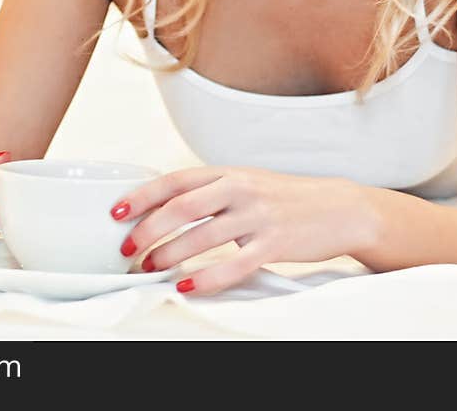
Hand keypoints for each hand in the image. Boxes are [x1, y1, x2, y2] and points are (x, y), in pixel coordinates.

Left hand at [111, 166, 367, 294]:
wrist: (340, 208)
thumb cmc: (286, 198)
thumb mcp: (246, 183)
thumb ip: (211, 192)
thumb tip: (165, 209)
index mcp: (228, 172)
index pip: (175, 180)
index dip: (142, 195)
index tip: (116, 212)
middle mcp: (240, 189)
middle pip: (182, 207)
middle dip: (149, 229)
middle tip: (129, 248)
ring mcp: (258, 215)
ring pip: (202, 236)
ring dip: (170, 254)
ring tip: (151, 267)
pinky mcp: (275, 243)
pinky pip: (234, 264)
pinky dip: (206, 277)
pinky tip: (188, 285)